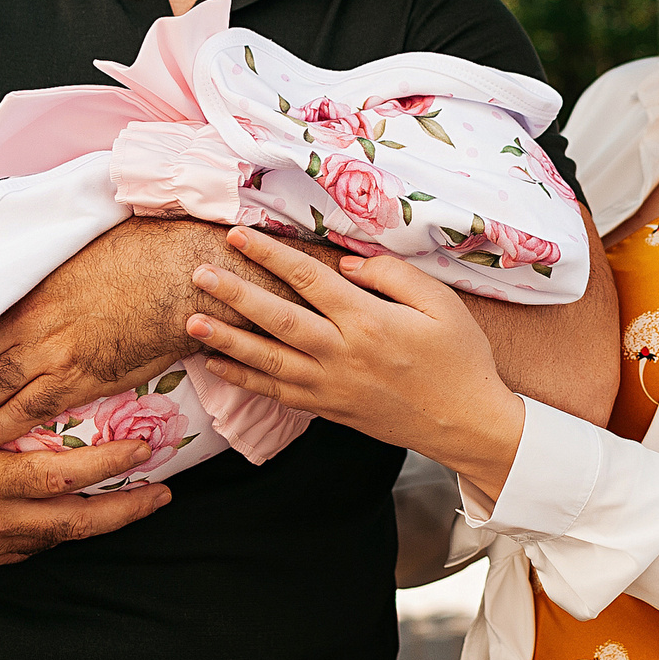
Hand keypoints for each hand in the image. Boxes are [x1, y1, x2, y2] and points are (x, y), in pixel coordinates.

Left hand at [0, 218, 247, 447]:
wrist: (179, 277)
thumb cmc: (142, 253)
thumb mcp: (82, 250)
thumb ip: (51, 270)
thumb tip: (39, 268)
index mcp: (31, 291)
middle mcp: (33, 324)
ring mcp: (54, 354)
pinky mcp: (82, 379)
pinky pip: (32, 411)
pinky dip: (4, 428)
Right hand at [0, 426, 168, 569]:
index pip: (62, 476)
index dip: (110, 466)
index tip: (147, 448)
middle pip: (73, 522)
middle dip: (126, 511)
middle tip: (166, 495)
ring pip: (52, 540)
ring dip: (96, 524)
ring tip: (134, 506)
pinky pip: (24, 550)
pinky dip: (55, 534)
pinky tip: (72, 519)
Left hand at [184, 227, 527, 502]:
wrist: (467, 424)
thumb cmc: (459, 358)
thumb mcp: (441, 303)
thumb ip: (392, 275)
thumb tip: (344, 265)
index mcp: (368, 320)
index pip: (307, 279)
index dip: (269, 254)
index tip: (238, 236)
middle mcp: (342, 354)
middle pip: (276, 319)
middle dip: (234, 295)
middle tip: (199, 275)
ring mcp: (332, 386)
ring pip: (267, 361)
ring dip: (227, 341)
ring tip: (192, 324)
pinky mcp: (329, 410)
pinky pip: (278, 393)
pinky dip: (246, 380)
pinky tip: (220, 365)